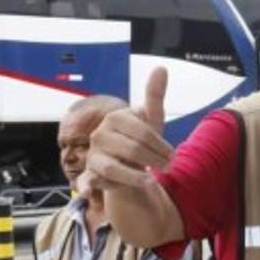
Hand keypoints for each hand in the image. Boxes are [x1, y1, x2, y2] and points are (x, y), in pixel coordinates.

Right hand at [79, 68, 173, 193]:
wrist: (131, 166)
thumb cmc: (141, 141)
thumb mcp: (152, 121)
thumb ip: (154, 96)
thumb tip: (161, 67)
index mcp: (115, 118)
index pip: (142, 132)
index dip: (161, 146)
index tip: (173, 156)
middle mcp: (100, 134)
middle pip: (132, 150)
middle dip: (154, 161)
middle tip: (167, 167)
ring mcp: (93, 155)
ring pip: (114, 167)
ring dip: (136, 177)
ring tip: (150, 180)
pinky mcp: (90, 175)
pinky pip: (86, 180)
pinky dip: (87, 186)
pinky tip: (90, 191)